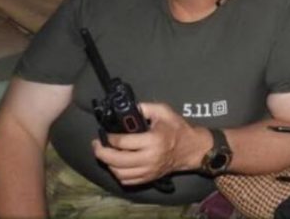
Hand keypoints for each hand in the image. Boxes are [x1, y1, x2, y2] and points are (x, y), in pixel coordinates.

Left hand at [91, 102, 209, 185]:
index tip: (105, 134)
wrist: (192, 148)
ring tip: (105, 154)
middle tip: (97, 145)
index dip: (110, 138)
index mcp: (153, 140)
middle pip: (117, 160)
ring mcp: (149, 170)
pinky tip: (116, 165)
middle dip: (102, 153)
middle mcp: (150, 158)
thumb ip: (145, 107)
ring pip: (120, 173)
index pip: (123, 142)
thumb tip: (128, 109)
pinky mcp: (149, 178)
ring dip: (108, 164)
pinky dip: (118, 174)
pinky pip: (127, 181)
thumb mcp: (164, 111)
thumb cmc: (177, 128)